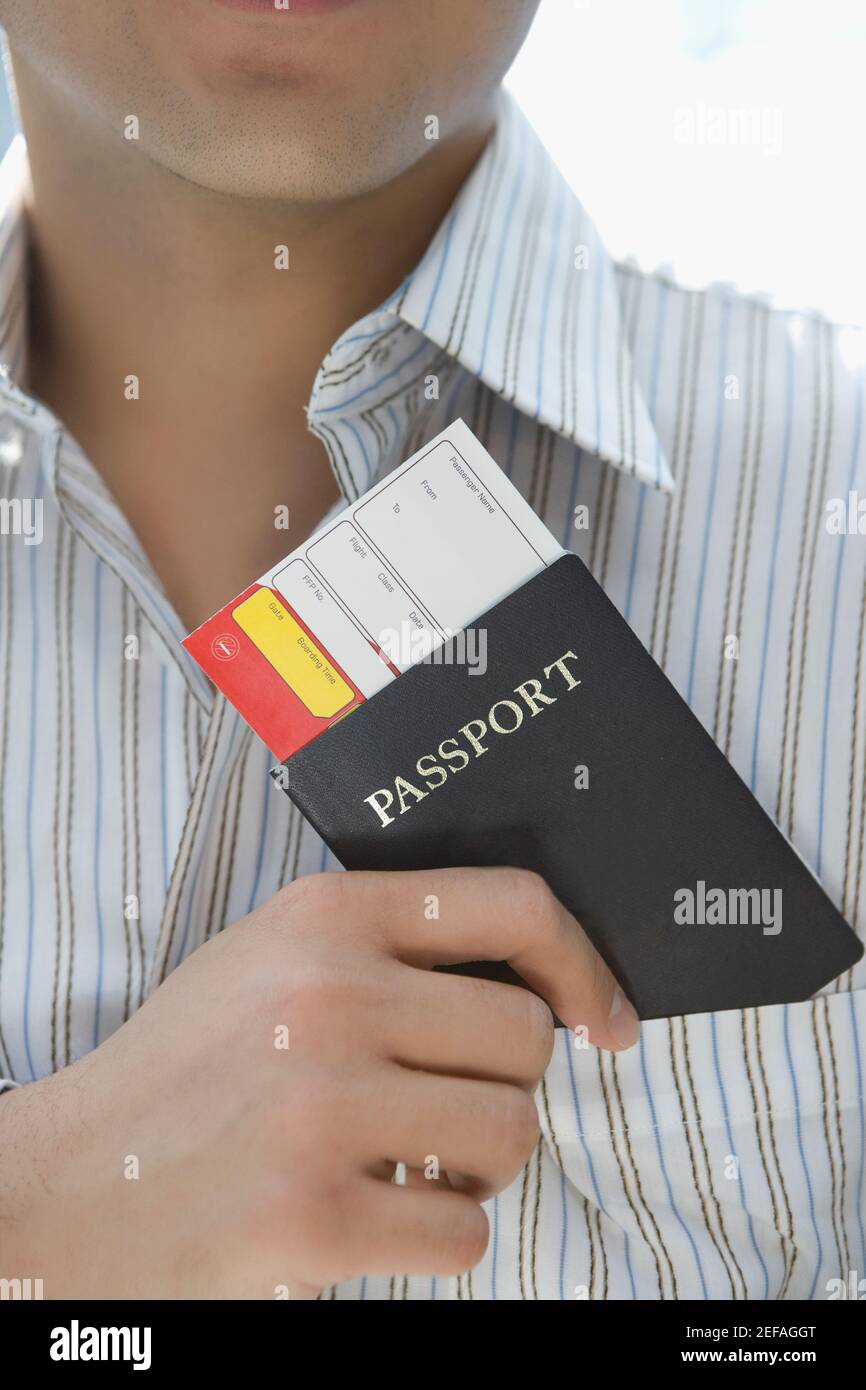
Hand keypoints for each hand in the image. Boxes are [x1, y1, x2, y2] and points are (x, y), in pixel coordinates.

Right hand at [0, 866, 638, 1298]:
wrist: (69, 1186)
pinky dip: (438, 1237)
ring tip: (407, 1163)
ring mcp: (322, 1107)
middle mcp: (329, 996)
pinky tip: (375, 1215)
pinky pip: (467, 1231)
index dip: (582, 963)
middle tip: (445, 1110)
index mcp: (324, 916)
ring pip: (513, 1135)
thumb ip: (385, 948)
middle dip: (504, 1088)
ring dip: (479, 1165)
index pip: (514, 906)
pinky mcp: (314, 1216)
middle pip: (528, 1040)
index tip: (602, 1018)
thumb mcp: (268, 960)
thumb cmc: (185, 1071)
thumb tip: (537, 984)